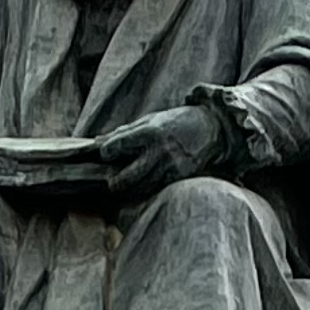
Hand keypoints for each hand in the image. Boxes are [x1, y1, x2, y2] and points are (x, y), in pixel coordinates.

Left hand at [96, 106, 225, 199]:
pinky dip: (147, 190)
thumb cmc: (176, 122)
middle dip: (115, 182)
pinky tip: (144, 186)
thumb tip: (98, 143)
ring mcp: (171, 167)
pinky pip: (157, 189)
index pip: (117, 146)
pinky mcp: (180, 177)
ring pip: (141, 188)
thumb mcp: (151, 120)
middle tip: (112, 181)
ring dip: (131, 189)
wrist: (211, 128)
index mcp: (149, 132)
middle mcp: (160, 151)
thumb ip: (126, 132)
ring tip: (127, 185)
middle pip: (126, 178)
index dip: (107, 152)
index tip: (107, 154)